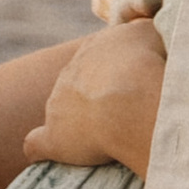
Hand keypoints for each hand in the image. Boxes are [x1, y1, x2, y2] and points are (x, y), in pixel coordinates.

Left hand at [22, 14, 166, 177]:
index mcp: (96, 47)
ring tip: (105, 139)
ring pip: (60, 110)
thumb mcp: (151, 33)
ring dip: (76, 122)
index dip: (115, 73)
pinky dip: (40, 148)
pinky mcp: (53, 137)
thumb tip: (144, 35)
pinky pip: (37, 144)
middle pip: (80, 82)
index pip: (100, 57)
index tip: (131, 86)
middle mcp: (72, 71)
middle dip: (96, 96)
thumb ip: (143, 32)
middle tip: (124, 114)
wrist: (132, 100)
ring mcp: (57, 103)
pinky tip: (44, 156)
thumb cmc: (149, 66)